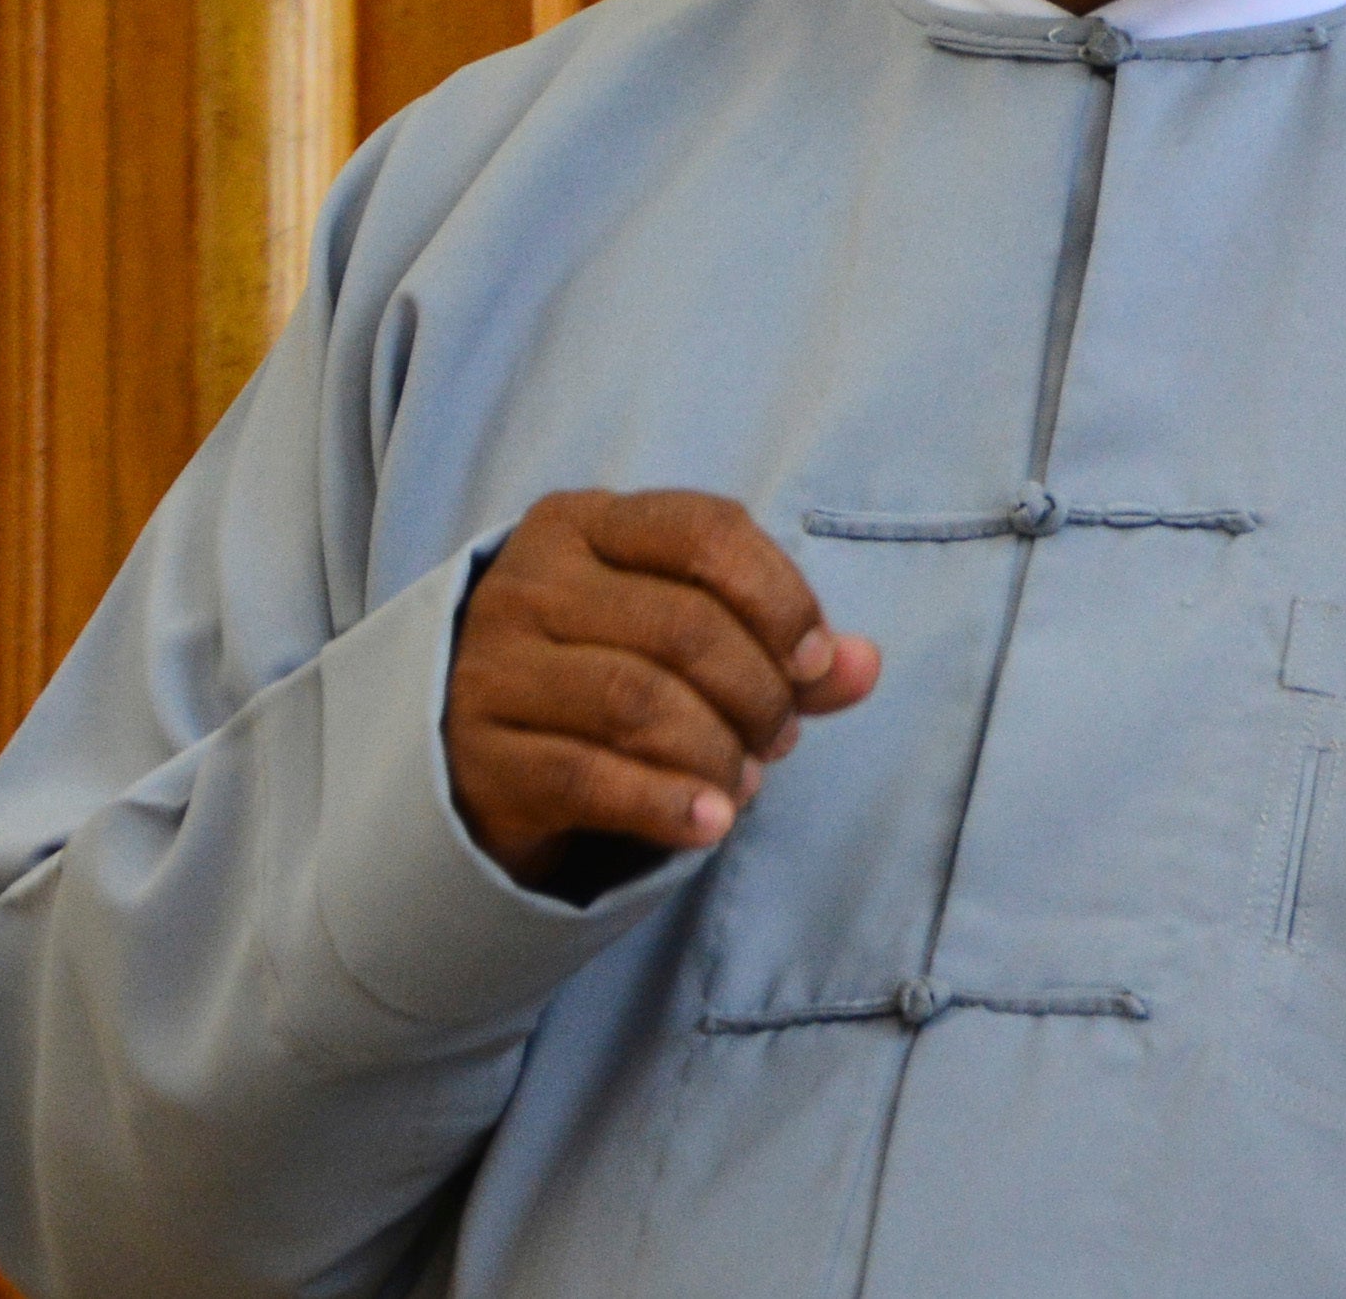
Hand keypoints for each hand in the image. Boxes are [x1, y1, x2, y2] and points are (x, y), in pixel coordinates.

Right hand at [445, 489, 884, 886]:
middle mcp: (530, 583)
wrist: (485, 745)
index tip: (815, 661)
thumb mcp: (691, 635)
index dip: (781, 598)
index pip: (706, 532)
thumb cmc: (609, 666)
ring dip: (719, 752)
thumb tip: (864, 666)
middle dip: (757, 691)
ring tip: (748, 782)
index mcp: (586, 523)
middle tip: (781, 736)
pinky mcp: (481, 754)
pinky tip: (710, 823)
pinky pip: (588, 777)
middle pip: (683, 626)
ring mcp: (493, 666)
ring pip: (638, 702)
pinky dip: (666, 804)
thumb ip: (784, 647)